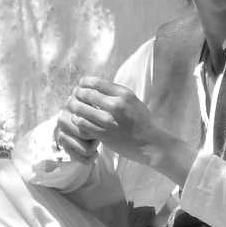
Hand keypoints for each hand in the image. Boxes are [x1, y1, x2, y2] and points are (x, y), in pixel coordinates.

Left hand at [61, 78, 196, 186]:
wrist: (152, 144)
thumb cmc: (143, 123)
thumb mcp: (133, 102)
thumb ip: (117, 94)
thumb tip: (97, 88)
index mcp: (124, 94)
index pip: (96, 82)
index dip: (84, 82)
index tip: (81, 85)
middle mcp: (116, 105)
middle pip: (85, 94)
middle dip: (77, 94)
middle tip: (74, 97)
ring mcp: (108, 120)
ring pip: (80, 109)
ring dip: (74, 107)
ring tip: (73, 108)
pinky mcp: (103, 134)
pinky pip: (82, 124)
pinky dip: (77, 121)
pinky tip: (78, 121)